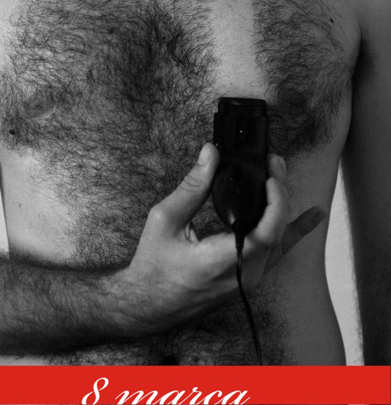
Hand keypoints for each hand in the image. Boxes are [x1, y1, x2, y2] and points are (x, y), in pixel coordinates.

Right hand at [115, 144, 325, 336]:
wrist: (148, 304)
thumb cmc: (153, 266)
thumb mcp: (166, 219)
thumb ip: (192, 186)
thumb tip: (210, 154)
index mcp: (222, 262)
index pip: (266, 232)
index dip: (277, 201)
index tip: (271, 173)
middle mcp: (243, 275)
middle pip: (278, 231)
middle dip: (280, 192)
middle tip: (273, 163)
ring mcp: (248, 280)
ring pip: (281, 242)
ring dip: (284, 208)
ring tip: (282, 177)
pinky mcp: (247, 279)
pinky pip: (276, 253)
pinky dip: (292, 232)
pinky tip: (311, 218)